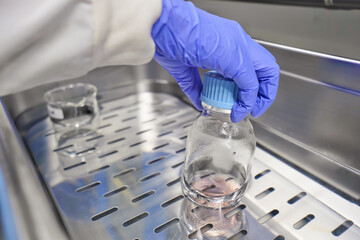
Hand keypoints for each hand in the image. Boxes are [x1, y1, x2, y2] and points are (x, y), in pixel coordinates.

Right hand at [151, 0, 279, 121]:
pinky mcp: (234, 56)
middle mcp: (237, 40)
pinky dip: (247, 100)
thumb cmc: (167, 38)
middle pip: (268, 66)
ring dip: (259, 97)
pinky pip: (250, 83)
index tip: (246, 100)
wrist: (159, 25)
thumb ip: (196, 87)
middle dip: (266, 92)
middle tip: (255, 108)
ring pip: (267, 72)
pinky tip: (237, 109)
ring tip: (246, 110)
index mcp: (227, 40)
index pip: (253, 63)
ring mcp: (238, 46)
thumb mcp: (185, 67)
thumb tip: (201, 102)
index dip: (255, 85)